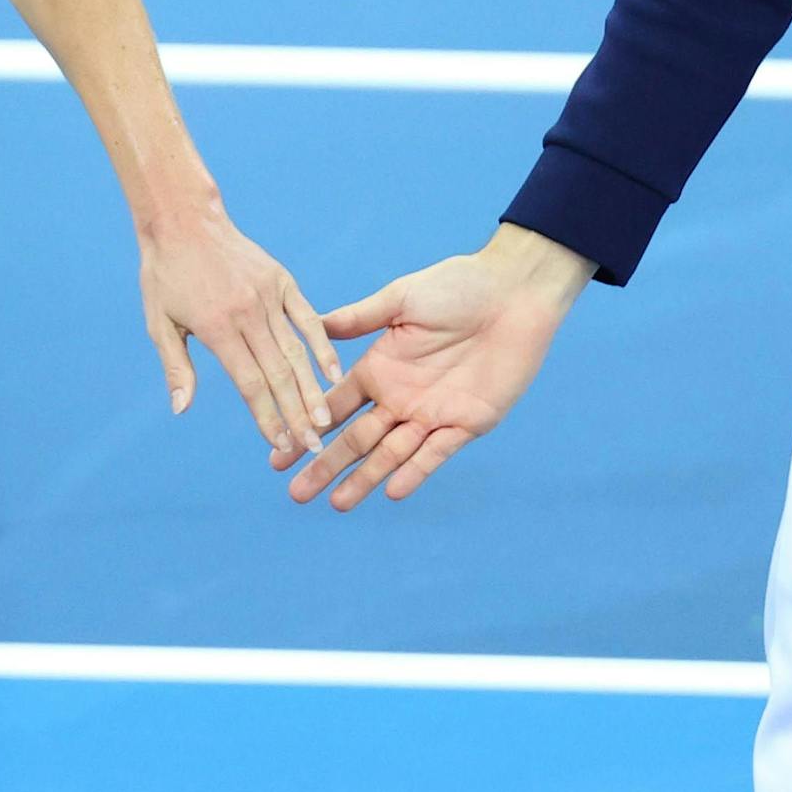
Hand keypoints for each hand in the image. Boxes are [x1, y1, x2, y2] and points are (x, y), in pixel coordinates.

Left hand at [138, 205, 341, 458]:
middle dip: (296, 414)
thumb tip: (181, 409)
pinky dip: (322, 346)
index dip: (266, 417)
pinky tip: (333, 372)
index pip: (249, 383)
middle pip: (278, 373)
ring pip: (296, 350)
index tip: (279, 445)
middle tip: (313, 445)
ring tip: (324, 420)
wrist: (183, 220)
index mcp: (216, 328)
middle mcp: (247, 313)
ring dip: (311, 388)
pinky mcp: (281, 280)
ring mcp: (268, 295)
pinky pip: (307, 318)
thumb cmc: (166, 275)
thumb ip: (176, 367)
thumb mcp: (159, 323)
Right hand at [287, 224, 592, 510]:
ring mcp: (432, 413)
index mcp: (380, 368)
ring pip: (391, 455)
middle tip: (296, 494)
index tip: (277, 453)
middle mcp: (400, 397)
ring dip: (364, 479)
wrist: (513, 293)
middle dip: (326, 466)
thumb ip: (360, 317)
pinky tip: (392, 491)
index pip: (334, 407)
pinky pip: (437, 453)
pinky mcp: (467, 422)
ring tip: (337, 505)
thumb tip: (315, 323)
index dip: (307, 428)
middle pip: (355, 439)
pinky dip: (415, 471)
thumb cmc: (459, 286)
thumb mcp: (402, 298)